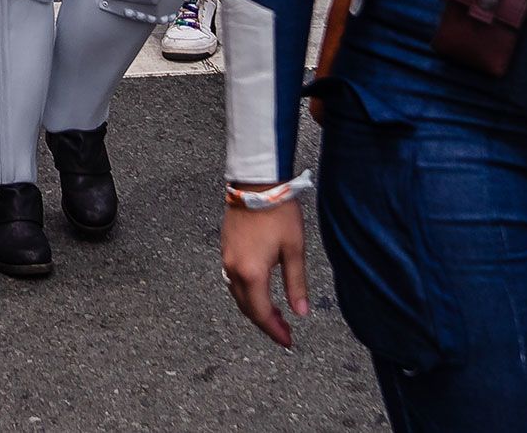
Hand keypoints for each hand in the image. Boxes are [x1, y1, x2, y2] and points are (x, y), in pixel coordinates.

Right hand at [221, 202, 310, 348]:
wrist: (257, 183)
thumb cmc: (279, 213)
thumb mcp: (294, 250)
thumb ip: (296, 284)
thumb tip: (301, 312)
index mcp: (252, 272)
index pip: (261, 313)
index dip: (274, 330)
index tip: (288, 341)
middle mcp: (234, 269)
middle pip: (247, 307)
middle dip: (265, 323)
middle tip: (284, 332)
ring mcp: (226, 258)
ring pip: (238, 295)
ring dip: (255, 308)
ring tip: (275, 315)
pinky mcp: (225, 248)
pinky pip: (233, 281)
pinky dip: (247, 293)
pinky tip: (260, 291)